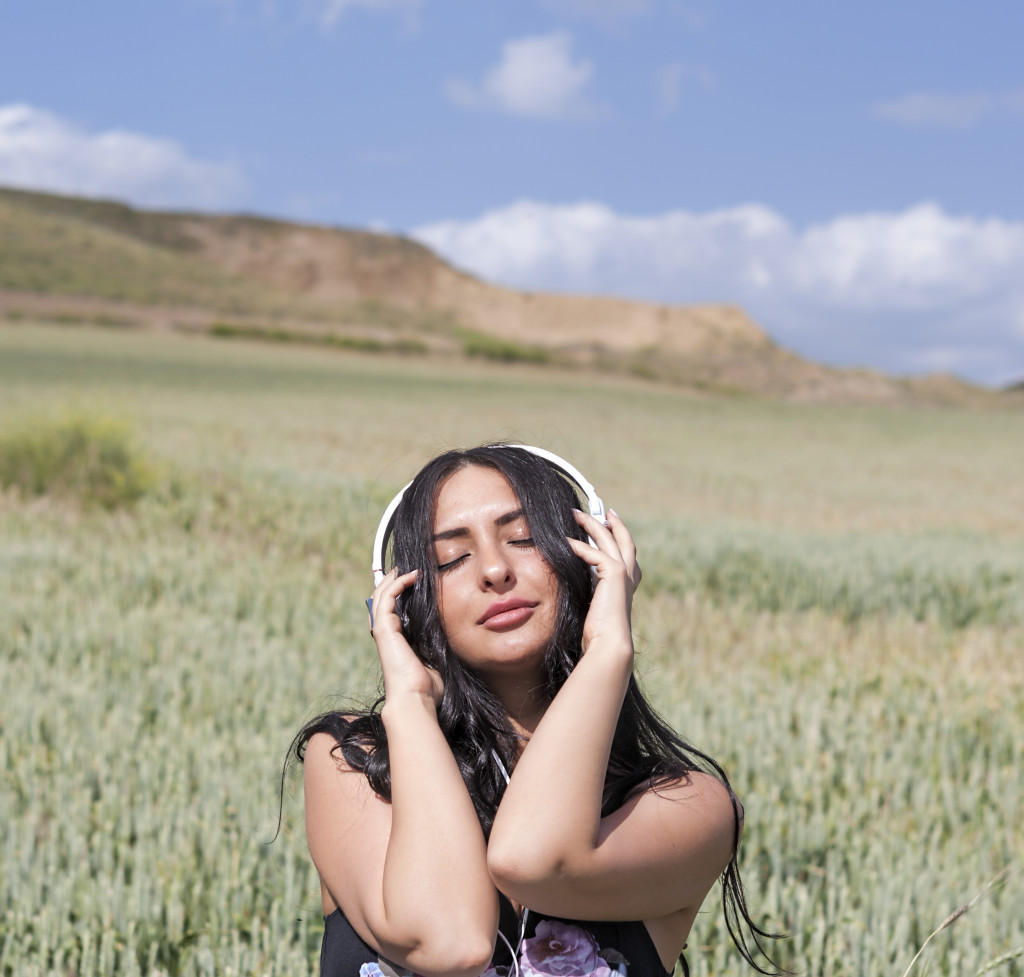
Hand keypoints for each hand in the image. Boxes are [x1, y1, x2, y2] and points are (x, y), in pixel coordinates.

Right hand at [368, 568, 443, 707]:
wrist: (416, 698)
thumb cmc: (428, 687)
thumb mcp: (435, 659)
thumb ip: (437, 646)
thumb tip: (452, 635)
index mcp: (396, 640)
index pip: (392, 610)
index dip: (400, 593)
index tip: (417, 580)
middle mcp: (385, 633)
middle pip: (382, 599)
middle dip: (393, 581)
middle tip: (408, 568)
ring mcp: (382, 630)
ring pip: (381, 594)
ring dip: (394, 578)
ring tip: (408, 567)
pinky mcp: (383, 628)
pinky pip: (387, 597)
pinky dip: (398, 583)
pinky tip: (414, 575)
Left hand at [566, 509, 641, 654]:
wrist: (609, 643)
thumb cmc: (599, 633)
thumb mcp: (594, 606)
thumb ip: (591, 590)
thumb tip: (576, 580)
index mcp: (627, 585)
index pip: (627, 556)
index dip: (621, 539)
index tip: (611, 526)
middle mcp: (629, 576)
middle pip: (624, 540)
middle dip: (613, 523)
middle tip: (605, 511)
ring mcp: (623, 573)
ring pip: (609, 538)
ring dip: (592, 523)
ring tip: (576, 514)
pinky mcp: (614, 574)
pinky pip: (593, 552)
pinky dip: (579, 545)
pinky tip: (565, 541)